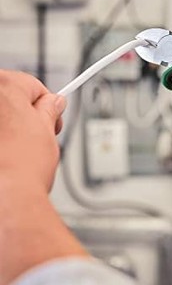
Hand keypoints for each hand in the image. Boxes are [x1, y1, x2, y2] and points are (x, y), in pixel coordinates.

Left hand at [0, 70, 65, 190]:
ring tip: (16, 151)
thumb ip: (49, 110)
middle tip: (34, 135)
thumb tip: (53, 103)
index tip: (50, 115)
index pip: (31, 86)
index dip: (45, 104)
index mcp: (2, 85)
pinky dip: (0, 145)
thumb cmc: (22, 167)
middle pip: (7, 100)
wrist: (6, 198)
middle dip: (22, 115)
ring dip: (5, 130)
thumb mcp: (47, 130)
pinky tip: (3, 158)